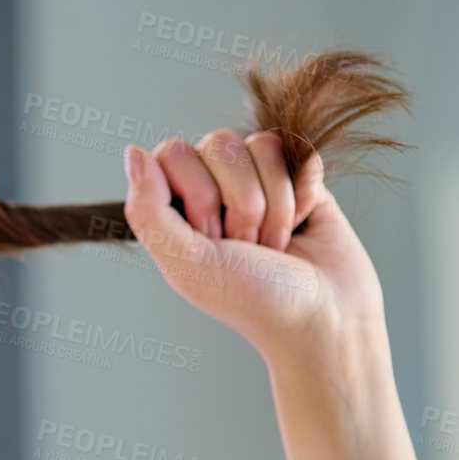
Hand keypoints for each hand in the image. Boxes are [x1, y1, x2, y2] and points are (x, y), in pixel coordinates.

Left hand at [121, 131, 385, 364]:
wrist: (325, 315)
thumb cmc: (250, 299)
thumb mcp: (186, 263)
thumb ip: (148, 209)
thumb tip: (134, 151)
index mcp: (174, 206)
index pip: (173, 152)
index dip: (197, 193)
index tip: (209, 238)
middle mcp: (212, 185)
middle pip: (219, 144)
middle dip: (240, 203)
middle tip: (246, 245)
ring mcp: (257, 178)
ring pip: (261, 146)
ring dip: (273, 205)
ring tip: (274, 243)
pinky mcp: (299, 175)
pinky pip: (297, 151)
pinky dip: (302, 195)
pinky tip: (301, 225)